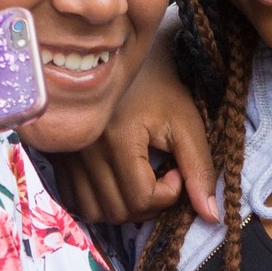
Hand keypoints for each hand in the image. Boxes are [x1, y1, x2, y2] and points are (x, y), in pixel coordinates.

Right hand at [49, 31, 213, 225]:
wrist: (119, 54)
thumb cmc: (158, 82)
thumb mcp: (185, 122)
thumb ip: (199, 168)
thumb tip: (212, 216)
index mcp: (116, 137)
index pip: (142, 199)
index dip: (168, 194)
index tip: (176, 168)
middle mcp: (86, 149)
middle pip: (118, 211)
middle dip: (149, 204)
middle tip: (162, 176)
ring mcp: (68, 154)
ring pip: (95, 211)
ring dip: (124, 208)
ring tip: (141, 180)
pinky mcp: (59, 156)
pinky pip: (76, 199)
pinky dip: (100, 201)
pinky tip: (118, 180)